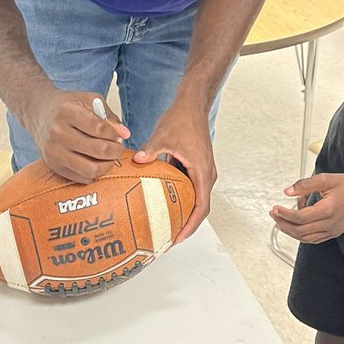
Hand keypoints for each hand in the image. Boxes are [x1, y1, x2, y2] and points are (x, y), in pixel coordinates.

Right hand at [28, 90, 129, 182]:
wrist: (38, 112)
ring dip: (107, 165)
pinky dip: (94, 173)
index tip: (115, 133)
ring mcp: (54, 152)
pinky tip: (95, 162)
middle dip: (115, 150)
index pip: (100, 128)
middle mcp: (58, 132)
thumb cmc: (67, 106)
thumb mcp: (89, 100)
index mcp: (67, 111)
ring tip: (109, 157)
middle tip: (117, 147)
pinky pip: (82, 178)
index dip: (114, 133)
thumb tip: (125, 134)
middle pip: (98, 150)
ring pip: (91, 169)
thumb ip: (109, 116)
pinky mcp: (53, 166)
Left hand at [134, 101, 214, 241]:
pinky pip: (189, 186)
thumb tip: (138, 160)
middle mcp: (205, 174)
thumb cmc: (184, 119)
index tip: (178, 237)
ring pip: (195, 198)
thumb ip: (151, 150)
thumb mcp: (164, 135)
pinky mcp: (195, 166)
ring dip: (184, 211)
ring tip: (166, 224)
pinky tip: (162, 201)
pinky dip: (180, 197)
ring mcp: (201, 170)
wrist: (193, 105)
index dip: (191, 225)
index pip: (201, 206)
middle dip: (187, 224)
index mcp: (202, 171)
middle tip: (168, 237)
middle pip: (200, 207)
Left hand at [270, 173, 343, 242]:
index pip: (300, 217)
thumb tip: (288, 191)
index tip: (276, 208)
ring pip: (305, 238)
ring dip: (290, 231)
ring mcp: (332, 231)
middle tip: (274, 214)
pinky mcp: (334, 233)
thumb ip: (305, 184)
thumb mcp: (326, 179)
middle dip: (283, 223)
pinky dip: (301, 235)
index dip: (285, 214)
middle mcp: (330, 224)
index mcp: (328, 209)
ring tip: (280, 221)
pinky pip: (313, 239)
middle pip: (300, 231)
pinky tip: (294, 227)